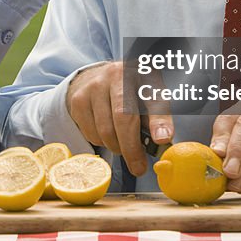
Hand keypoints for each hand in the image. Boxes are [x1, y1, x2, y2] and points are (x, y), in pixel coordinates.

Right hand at [65, 61, 172, 175]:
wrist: (100, 77)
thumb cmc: (133, 92)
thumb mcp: (151, 96)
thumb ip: (159, 117)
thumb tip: (162, 140)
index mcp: (142, 73)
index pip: (151, 98)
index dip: (158, 120)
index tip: (162, 140)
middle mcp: (116, 74)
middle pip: (123, 118)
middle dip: (132, 149)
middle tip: (139, 167)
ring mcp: (94, 86)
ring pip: (104, 131)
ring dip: (116, 147)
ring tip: (123, 144)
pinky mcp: (78, 100)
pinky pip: (90, 133)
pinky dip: (101, 142)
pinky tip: (108, 134)